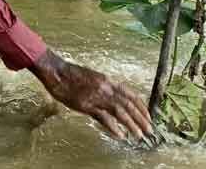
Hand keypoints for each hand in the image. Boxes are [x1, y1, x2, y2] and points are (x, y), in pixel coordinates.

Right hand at [29, 49, 153, 140]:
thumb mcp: (92, 78)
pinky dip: (114, 127)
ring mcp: (97, 96)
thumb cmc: (71, 74)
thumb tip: (112, 98)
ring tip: (139, 135)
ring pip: (120, 112)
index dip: (141, 106)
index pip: (131, 95)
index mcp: (108, 81)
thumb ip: (104, 88)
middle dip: (141, 118)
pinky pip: (104, 117)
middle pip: (128, 105)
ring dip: (132, 124)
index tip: (148, 116)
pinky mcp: (87, 104)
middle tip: (149, 129)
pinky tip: (120, 135)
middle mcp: (106, 88)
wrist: (56, 71)